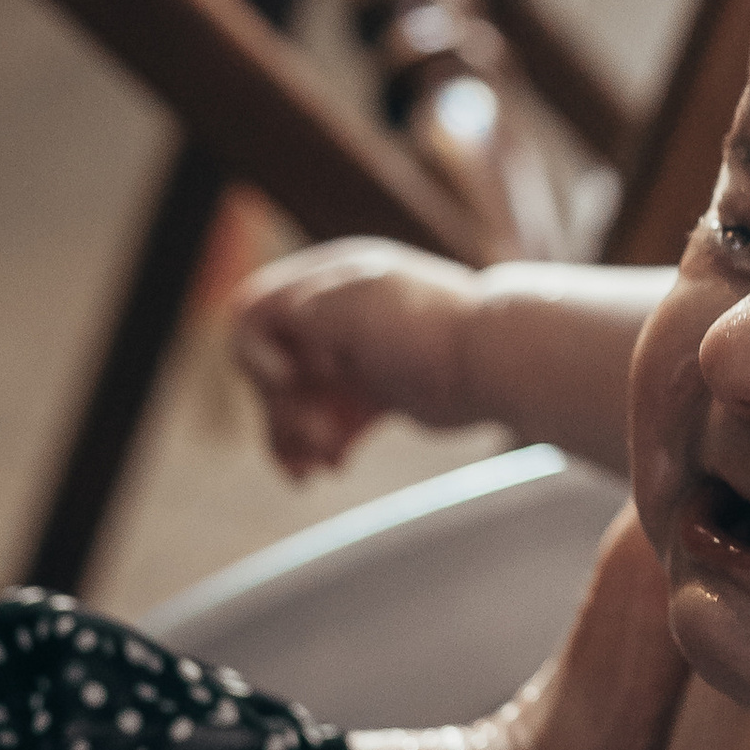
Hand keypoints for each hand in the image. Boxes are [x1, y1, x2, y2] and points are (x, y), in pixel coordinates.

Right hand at [231, 234, 483, 478]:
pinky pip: (334, 423)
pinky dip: (324, 446)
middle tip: (310, 439)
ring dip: (295, 436)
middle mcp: (337, 315)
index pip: (256, 312)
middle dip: (282, 410)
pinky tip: (330, 466)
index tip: (285, 381)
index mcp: (328, 282)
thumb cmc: (423, 329)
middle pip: (275, 367)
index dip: (256, 353)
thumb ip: (292, 315)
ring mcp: (358, 356)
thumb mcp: (345, 311)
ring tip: (310, 467)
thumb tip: (252, 327)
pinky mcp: (380, 394)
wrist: (497, 363)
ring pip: (301, 401)